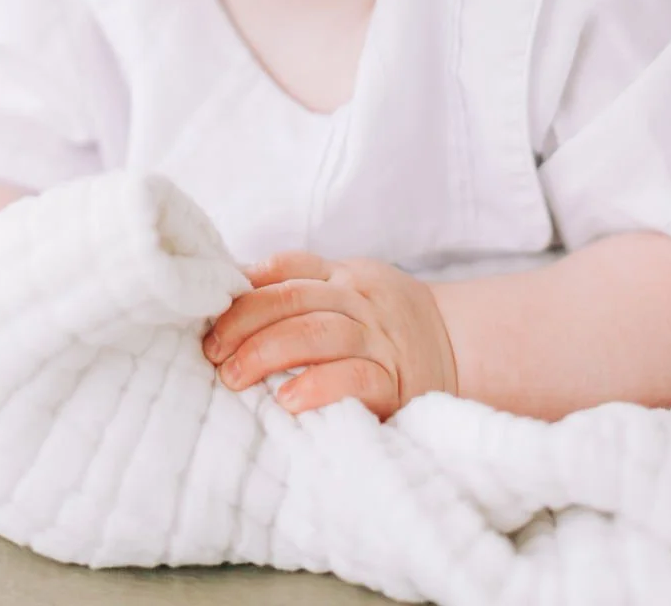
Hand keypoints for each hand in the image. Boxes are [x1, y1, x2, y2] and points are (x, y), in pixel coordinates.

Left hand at [202, 250, 456, 419]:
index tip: (209, 309)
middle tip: (211, 353)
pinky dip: (318, 388)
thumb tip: (230, 294)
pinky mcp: (396, 381)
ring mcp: (379, 338)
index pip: (290, 267)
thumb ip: (304, 291)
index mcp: (344, 275)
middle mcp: (360, 300)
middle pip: (293, 300)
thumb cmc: (385, 325)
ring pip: (316, 334)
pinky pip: (354, 378)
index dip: (246, 286)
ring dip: (266, 354)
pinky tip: (287, 402)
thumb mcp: (350, 293)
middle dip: (243, 325)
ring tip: (232, 378)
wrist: (461, 349)